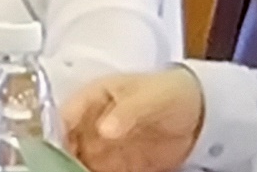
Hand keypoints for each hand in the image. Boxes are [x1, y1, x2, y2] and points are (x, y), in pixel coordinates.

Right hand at [63, 67, 204, 171]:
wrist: (200, 113)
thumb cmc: (170, 92)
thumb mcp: (150, 96)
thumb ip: (127, 111)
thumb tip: (104, 130)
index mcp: (93, 97)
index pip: (64, 116)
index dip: (55, 133)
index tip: (56, 150)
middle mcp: (91, 123)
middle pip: (66, 145)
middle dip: (64, 159)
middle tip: (67, 168)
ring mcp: (103, 147)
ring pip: (79, 163)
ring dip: (77, 169)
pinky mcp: (118, 166)